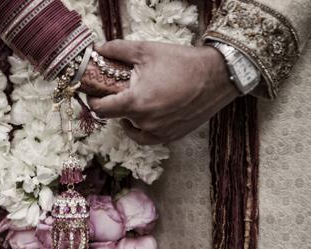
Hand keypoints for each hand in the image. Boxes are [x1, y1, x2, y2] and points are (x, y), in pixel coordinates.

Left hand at [87, 40, 239, 144]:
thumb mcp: (146, 50)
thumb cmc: (182, 62)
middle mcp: (146, 122)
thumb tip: (98, 48)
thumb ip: (118, 50)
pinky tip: (146, 116)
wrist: (217, 76)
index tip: (93, 93)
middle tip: (118, 90)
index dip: (93, 100)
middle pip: (117, 117)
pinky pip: (148, 138)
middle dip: (114, 104)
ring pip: (132, 130)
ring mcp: (159, 133)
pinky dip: (142, 129)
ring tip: (133, 102)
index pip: (101, 109)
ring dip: (128, 118)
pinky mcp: (172, 137)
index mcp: (136, 102)